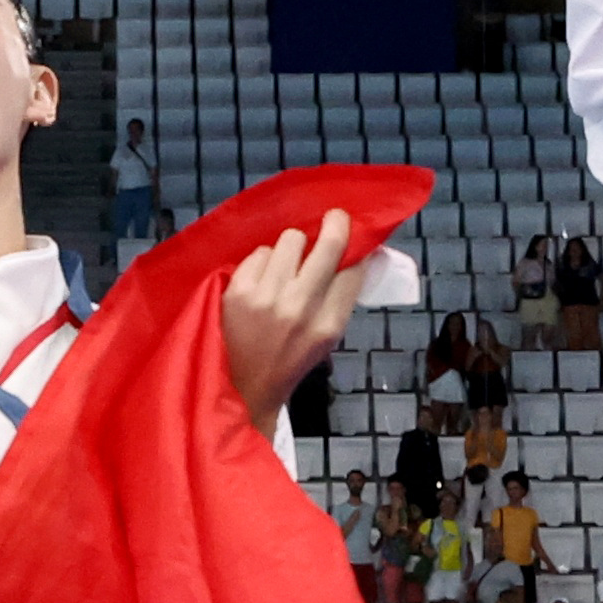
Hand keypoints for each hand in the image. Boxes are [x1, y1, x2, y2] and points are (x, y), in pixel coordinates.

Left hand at [221, 209, 366, 438]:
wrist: (246, 385)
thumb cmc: (292, 359)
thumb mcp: (327, 338)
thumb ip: (342, 298)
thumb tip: (365, 253)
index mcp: (328, 325)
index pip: (354, 270)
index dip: (358, 248)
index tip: (357, 235)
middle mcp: (299, 308)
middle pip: (328, 245)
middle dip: (336, 224)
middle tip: (336, 217)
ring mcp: (266, 297)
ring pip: (292, 239)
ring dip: (294, 248)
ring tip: (288, 264)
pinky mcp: (238, 290)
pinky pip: (261, 252)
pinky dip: (265, 262)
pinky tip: (263, 280)